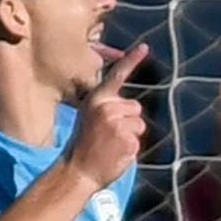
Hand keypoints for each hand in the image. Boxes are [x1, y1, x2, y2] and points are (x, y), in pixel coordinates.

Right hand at [64, 41, 149, 190]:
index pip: (116, 76)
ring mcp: (118, 124)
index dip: (131, 60)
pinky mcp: (127, 139)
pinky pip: (138, 141)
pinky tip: (115, 154)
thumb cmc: (85, 147)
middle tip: (108, 136)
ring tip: (111, 145)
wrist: (77, 173)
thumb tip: (129, 106)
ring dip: (130, 135)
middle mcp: (107, 108)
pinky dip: (130, 149)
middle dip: (128, 121)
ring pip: (140, 124)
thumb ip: (108, 107)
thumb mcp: (90, 119)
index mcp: (96, 100)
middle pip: (135, 107)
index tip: (144, 47)